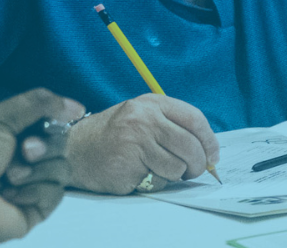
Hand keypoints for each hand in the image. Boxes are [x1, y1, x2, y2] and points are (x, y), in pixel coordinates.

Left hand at [0, 88, 81, 247]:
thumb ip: (38, 104)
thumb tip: (78, 106)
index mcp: (10, 135)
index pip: (49, 123)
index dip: (54, 119)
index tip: (51, 118)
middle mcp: (22, 159)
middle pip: (59, 144)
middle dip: (44, 145)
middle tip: (24, 151)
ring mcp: (30, 185)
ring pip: (61, 168)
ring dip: (37, 170)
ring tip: (9, 177)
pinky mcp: (35, 209)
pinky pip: (55, 193)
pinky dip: (35, 191)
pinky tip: (11, 195)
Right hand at [64, 94, 219, 193]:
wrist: (73, 149)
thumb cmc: (113, 136)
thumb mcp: (141, 116)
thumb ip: (171, 126)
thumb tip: (208, 151)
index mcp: (152, 103)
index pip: (194, 119)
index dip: (209, 140)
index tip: (213, 155)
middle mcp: (144, 119)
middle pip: (190, 146)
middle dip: (198, 164)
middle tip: (193, 171)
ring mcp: (136, 141)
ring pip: (177, 166)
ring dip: (174, 175)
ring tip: (158, 170)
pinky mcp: (128, 164)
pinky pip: (159, 180)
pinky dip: (156, 182)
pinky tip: (141, 174)